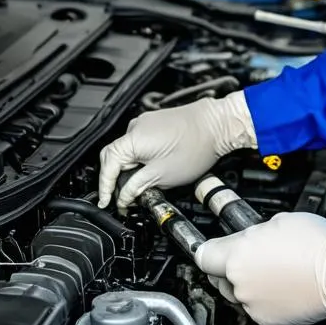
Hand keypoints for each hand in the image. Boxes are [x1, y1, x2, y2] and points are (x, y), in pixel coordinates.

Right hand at [98, 91, 256, 209]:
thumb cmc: (198, 146)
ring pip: (128, 151)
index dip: (105, 187)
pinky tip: (152, 169)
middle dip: (117, 179)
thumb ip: (137, 187)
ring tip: (143, 185)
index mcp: (132, 140)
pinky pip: (140, 144)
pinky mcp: (157, 123)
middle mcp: (136, 127)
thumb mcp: (163, 176)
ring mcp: (146, 123)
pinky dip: (141, 159)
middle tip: (124, 198)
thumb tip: (124, 197)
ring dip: (131, 169)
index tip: (106, 201)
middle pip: (114, 158)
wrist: (220, 124)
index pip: (107, 166)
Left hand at [195, 212, 325, 324]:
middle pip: (222, 275)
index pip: (203, 254)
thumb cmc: (319, 245)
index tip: (208, 247)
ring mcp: (253, 304)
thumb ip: (257, 230)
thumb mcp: (282, 220)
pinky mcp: (268, 320)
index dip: (209, 248)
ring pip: (241, 292)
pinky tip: (286, 285)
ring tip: (279, 271)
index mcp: (239, 255)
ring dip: (253, 282)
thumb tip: (252, 236)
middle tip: (259, 255)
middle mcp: (240, 283)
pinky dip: (267, 298)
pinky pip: (258, 307)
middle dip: (235, 265)